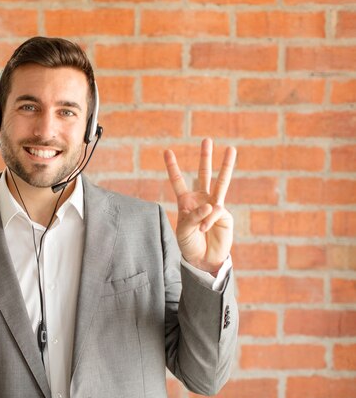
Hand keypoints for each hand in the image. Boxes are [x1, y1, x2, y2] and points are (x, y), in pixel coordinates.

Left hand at [164, 139, 236, 273]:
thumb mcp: (184, 229)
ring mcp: (214, 205)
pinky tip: (204, 229)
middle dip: (205, 157)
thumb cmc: (189, 244)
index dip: (173, 167)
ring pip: (221, 182)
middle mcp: (201, 200)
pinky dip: (208, 220)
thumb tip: (211, 205)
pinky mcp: (224, 214)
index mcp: (186, 202)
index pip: (178, 181)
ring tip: (231, 149)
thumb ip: (194, 216)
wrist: (203, 258)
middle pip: (203, 174)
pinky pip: (216, 211)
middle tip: (207, 139)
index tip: (167, 151)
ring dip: (225, 166)